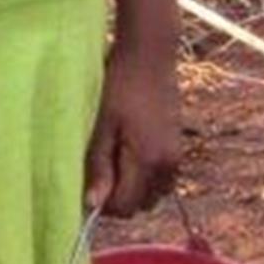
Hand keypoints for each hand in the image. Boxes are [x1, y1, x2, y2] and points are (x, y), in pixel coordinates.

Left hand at [85, 41, 181, 216]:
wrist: (149, 57)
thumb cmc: (118, 87)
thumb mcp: (101, 126)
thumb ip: (98, 167)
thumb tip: (91, 205)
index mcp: (148, 161)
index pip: (124, 206)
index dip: (102, 203)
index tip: (85, 184)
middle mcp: (168, 166)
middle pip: (139, 206)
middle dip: (116, 197)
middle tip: (96, 170)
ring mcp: (176, 159)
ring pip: (151, 196)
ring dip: (131, 189)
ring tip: (112, 159)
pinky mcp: (178, 150)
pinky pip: (161, 182)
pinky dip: (144, 178)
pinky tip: (127, 154)